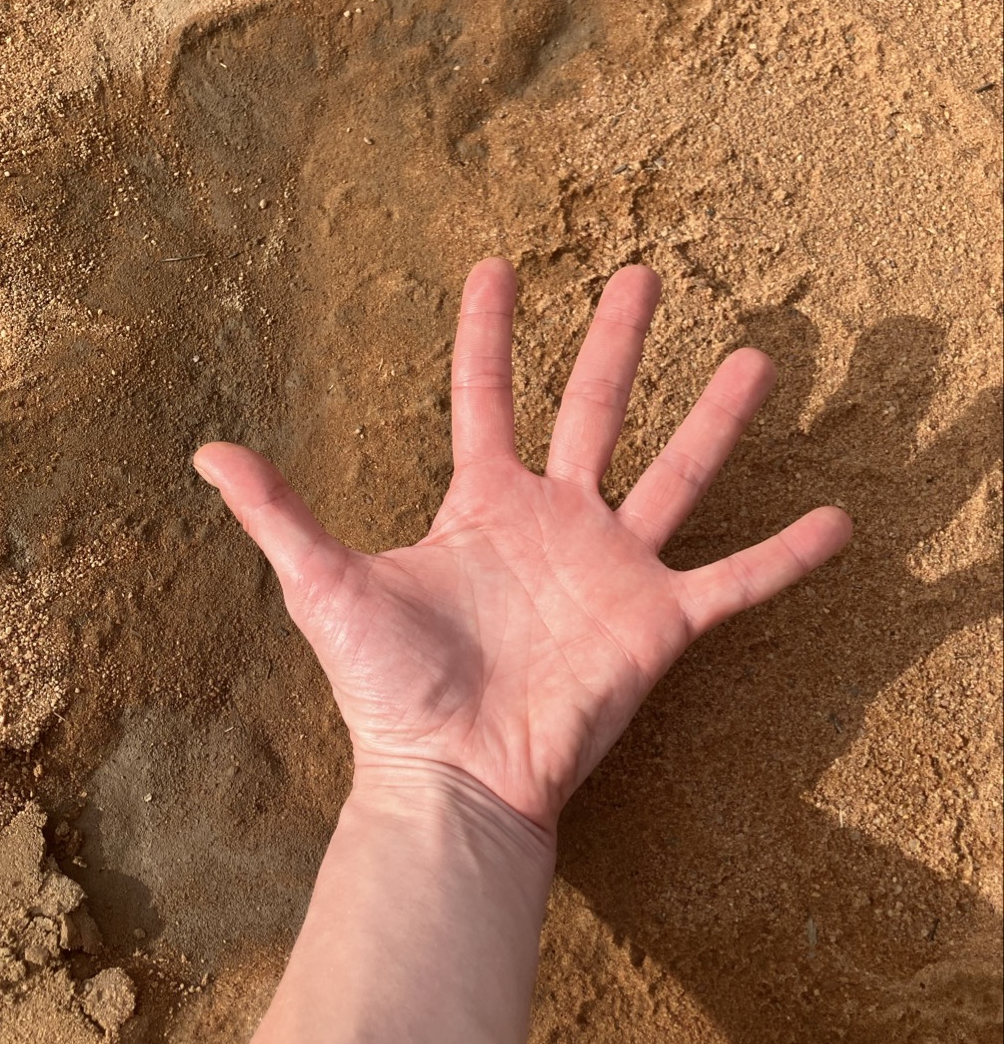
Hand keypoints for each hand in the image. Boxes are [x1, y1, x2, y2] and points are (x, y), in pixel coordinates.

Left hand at [194, 259, 850, 830]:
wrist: (450, 776)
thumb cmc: (388, 687)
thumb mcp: (325, 584)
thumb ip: (278, 513)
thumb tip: (203, 450)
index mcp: (482, 503)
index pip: (485, 397)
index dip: (488, 333)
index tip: (495, 267)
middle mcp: (554, 521)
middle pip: (594, 410)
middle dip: (617, 342)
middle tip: (644, 273)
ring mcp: (611, 567)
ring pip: (677, 474)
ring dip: (716, 421)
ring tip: (760, 360)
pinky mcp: (656, 622)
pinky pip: (734, 580)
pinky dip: (784, 556)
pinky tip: (839, 522)